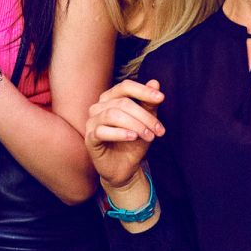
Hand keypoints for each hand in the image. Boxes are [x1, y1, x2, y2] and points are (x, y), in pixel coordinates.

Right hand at [84, 79, 165, 194]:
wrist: (125, 167)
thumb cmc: (134, 142)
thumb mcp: (146, 122)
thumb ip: (149, 103)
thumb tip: (155, 83)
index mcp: (111, 98)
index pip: (125, 87)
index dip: (143, 91)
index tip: (161, 98)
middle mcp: (99, 107)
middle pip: (122, 103)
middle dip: (144, 116)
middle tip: (159, 130)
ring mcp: (92, 122)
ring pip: (112, 115)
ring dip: (135, 125)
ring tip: (149, 136)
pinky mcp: (90, 138)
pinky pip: (102, 131)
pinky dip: (119, 133)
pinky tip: (133, 137)